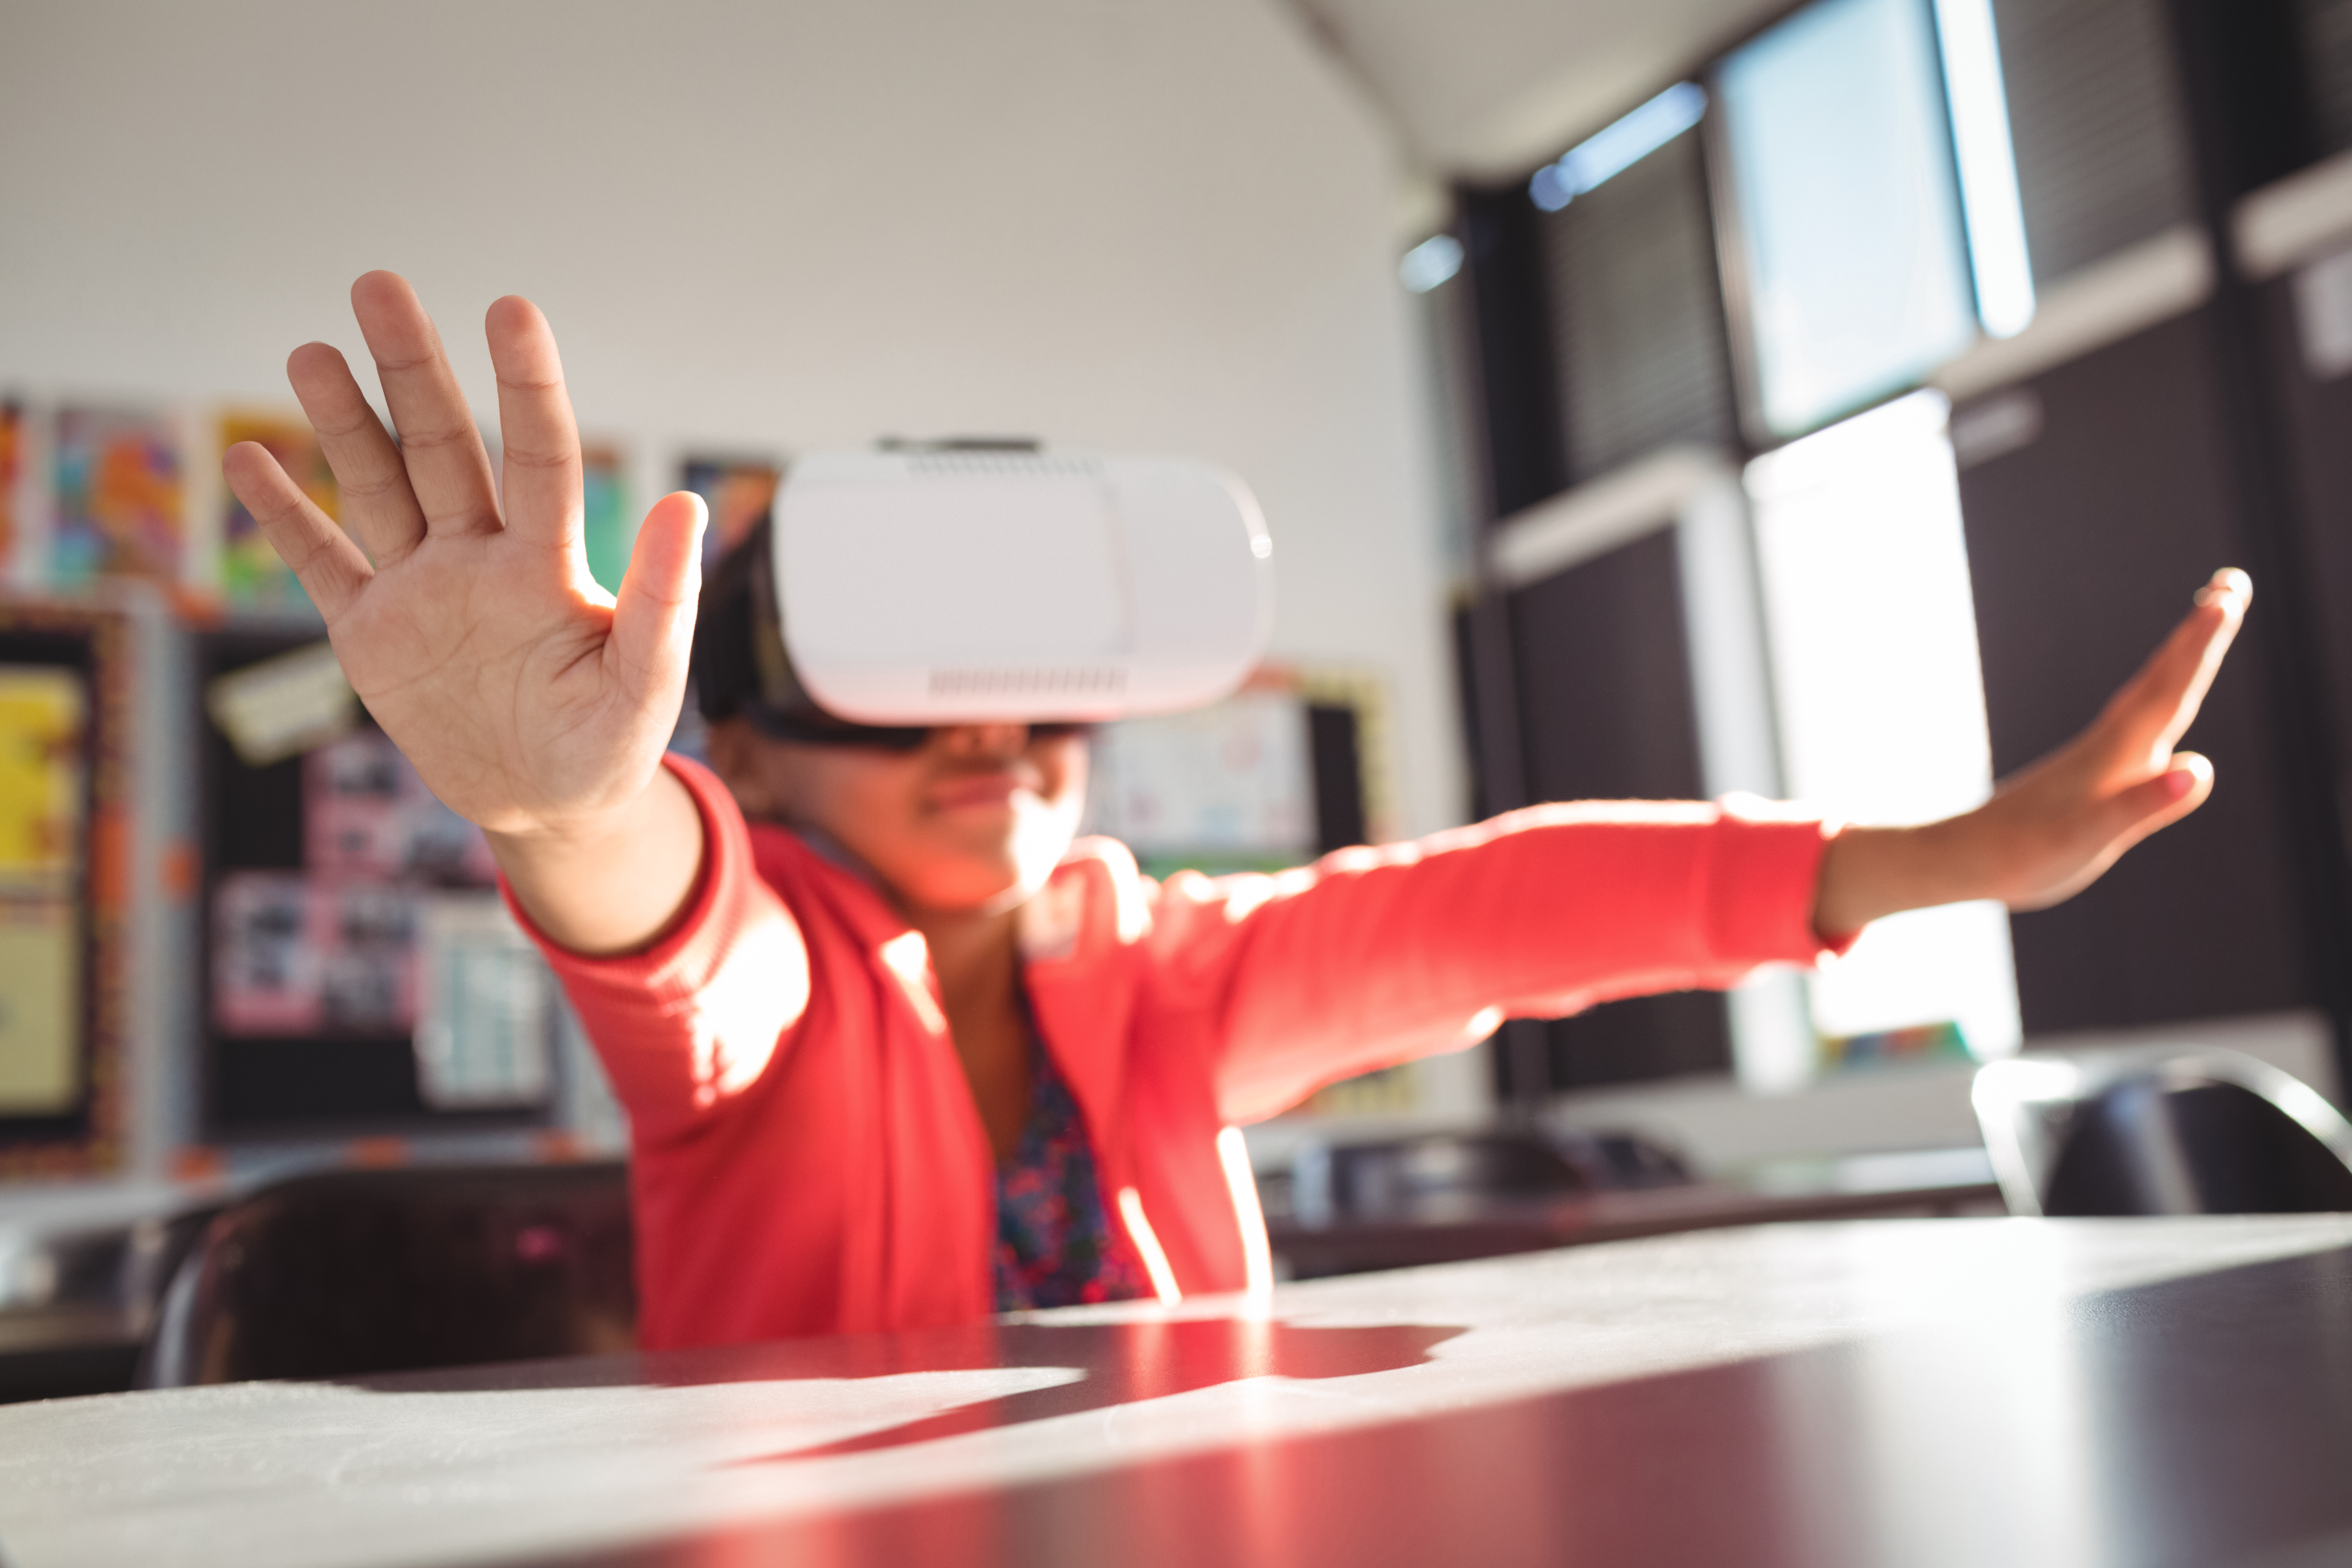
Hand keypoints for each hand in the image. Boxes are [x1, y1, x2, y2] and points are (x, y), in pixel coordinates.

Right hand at [223, 272, 708, 950]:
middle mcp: (480, 558)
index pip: (539, 456)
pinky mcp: (372, 636)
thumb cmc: (607, 746)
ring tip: (313, 349)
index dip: (526, 384)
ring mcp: (420, 591)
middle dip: (412, 369)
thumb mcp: (642, 689)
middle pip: (441, 446)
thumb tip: (684, 506)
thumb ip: (659, 602)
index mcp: (547, 566)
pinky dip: (284, 518)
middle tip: (379, 283)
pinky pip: (323, 564)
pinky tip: (249, 460)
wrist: (552, 806)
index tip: (510, 307)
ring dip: (343, 421)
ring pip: (377, 486)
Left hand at [1811, 569, 2249, 936]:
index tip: (2227, 599)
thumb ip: (2142, 805)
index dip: (2201, 648)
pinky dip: (2159, 692)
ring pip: (2150, 692)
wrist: (1965, 858)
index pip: (2170, 692)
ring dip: (2181, 655)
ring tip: (2209, 615)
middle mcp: (2111, 745)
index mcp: (2117, 756)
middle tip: (2233, 581)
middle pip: (2164, 679)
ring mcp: (2101, 754)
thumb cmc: (2024, 854)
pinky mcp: (2091, 769)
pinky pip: (2137, 717)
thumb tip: (2201, 769)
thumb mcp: (2088, 838)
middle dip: (2201, 634)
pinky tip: (2162, 694)